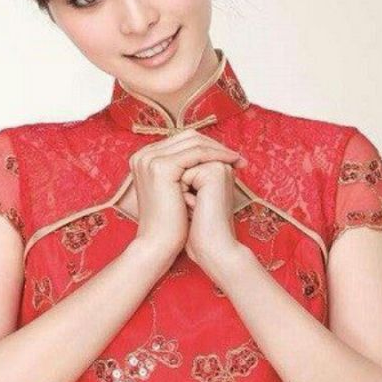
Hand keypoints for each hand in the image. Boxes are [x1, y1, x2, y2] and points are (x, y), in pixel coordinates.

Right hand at [129, 128, 244, 261]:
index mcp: (144, 157)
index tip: (229, 155)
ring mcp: (150, 159)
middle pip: (188, 137)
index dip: (207, 145)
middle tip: (237, 156)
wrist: (158, 244)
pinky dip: (217, 155)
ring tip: (237, 159)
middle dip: (215, 145)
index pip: (182, 140)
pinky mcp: (161, 167)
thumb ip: (184, 168)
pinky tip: (232, 162)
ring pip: (194, 142)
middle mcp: (143, 154)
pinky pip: (197, 153)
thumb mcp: (176, 188)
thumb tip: (210, 153)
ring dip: (219, 149)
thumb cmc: (171, 220)